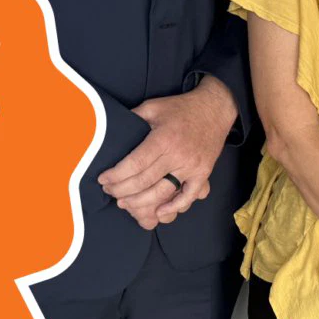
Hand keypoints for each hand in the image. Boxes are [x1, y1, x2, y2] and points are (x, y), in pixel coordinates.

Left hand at [98, 75, 235, 228]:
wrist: (215, 108)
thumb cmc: (181, 108)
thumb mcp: (153, 106)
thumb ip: (133, 118)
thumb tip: (110, 129)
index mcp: (163, 138)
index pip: (135, 164)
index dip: (116, 175)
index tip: (103, 179)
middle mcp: (178, 155)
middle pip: (144, 181)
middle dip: (122, 190)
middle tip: (109, 191)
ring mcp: (192, 166)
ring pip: (162, 192)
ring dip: (140, 202)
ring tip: (124, 202)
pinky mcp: (203, 173)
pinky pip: (189, 196)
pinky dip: (175, 207)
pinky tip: (160, 212)